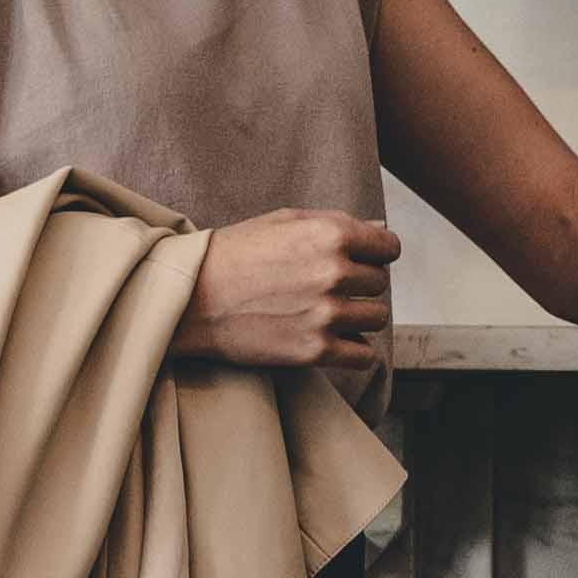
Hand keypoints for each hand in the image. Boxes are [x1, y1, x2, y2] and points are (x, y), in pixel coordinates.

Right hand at [179, 208, 398, 372]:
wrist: (189, 297)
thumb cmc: (232, 254)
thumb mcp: (282, 222)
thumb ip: (335, 224)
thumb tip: (382, 232)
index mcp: (330, 234)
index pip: (389, 248)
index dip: (376, 255)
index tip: (362, 262)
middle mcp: (333, 273)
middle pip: (378, 283)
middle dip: (359, 284)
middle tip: (327, 287)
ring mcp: (326, 314)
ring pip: (376, 317)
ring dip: (359, 316)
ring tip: (328, 312)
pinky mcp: (314, 350)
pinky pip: (364, 355)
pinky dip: (355, 349)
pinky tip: (335, 340)